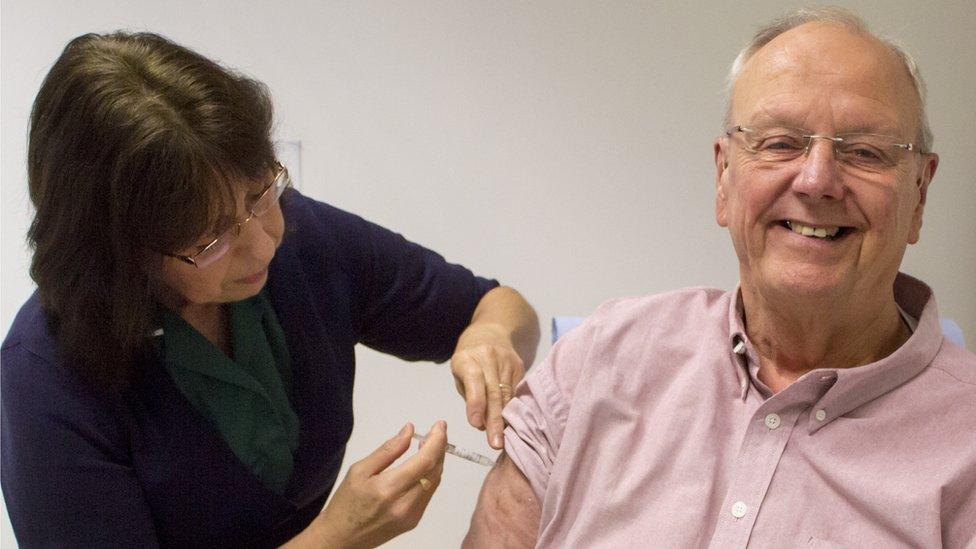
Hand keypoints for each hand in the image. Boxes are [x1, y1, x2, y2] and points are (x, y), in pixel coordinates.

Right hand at [312, 422, 446, 548]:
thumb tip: (409, 431)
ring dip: (436, 460)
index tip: (439, 425)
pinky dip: (430, 475)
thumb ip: (388, 450)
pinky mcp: (414, 521)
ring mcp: (412, 515)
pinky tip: (422, 464)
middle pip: (434, 471)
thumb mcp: (360, 470)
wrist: (341, 538)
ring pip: (435, 481)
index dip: (437, 441)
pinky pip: (429, 492)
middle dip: (439, 447)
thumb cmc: (346, 504)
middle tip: (436, 431)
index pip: (425, 461)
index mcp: (388, 489)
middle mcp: (404, 504)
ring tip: (428, 444)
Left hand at [451, 324, 525, 449]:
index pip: (473, 379)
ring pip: (507, 394)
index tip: (476, 424)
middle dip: (494, 420)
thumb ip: (469, 395)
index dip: (476, 402)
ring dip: (505, 419)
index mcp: (467, 357)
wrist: (491, 331)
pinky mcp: (520, 365)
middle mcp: (488, 356)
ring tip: (502, 440)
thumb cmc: (469, 358)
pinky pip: (516, 392)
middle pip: (493, 391)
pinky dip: (512, 409)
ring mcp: (507, 360)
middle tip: (494, 443)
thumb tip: (482, 424)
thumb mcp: (459, 372)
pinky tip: (511, 424)